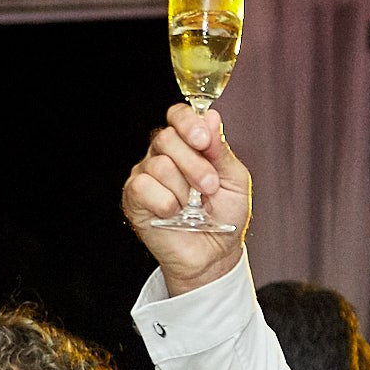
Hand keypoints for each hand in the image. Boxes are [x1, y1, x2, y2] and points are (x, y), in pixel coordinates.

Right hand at [121, 104, 250, 292]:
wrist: (215, 253)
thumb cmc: (224, 216)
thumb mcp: (234, 180)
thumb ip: (221, 150)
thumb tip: (211, 118)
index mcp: (188, 145)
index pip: (178, 116)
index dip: (188, 122)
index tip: (202, 140)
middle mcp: (164, 155)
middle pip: (167, 138)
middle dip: (195, 165)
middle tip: (209, 187)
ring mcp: (146, 175)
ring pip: (159, 165)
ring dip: (184, 190)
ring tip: (193, 207)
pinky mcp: (134, 198)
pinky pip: (144, 187)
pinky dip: (166, 203)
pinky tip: (174, 213)